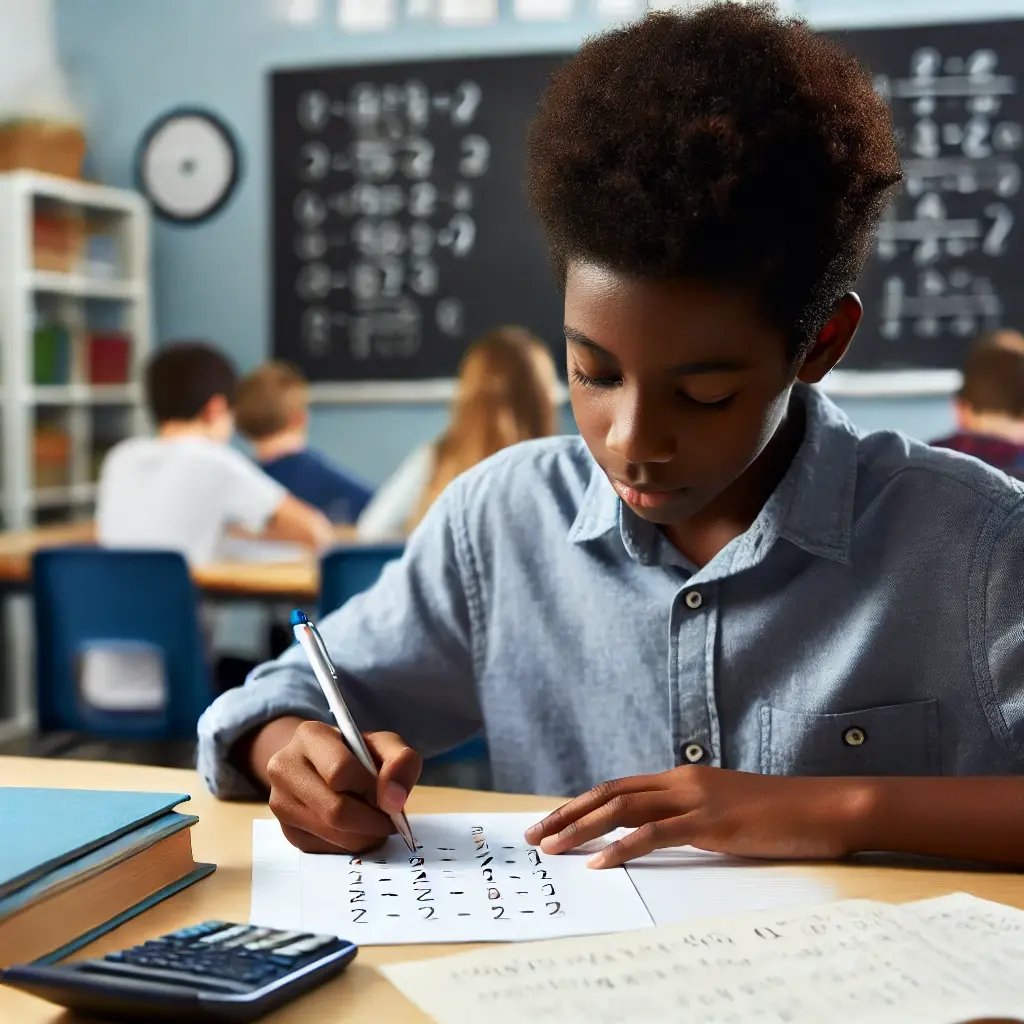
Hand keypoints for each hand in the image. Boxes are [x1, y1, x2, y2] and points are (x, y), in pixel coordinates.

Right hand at [266, 720, 421, 853]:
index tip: (385, 792)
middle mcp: (284, 768)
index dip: (371, 788)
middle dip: (372, 821)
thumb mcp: (384, 745)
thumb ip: (400, 761)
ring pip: (332, 834)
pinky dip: (351, 844)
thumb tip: (394, 801)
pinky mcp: (287, 831)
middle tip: (389, 819)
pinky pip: (326, 849)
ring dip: (365, 835)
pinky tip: (356, 829)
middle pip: (335, 810)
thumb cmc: (357, 753)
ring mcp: (280, 803)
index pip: (340, 771)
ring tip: (375, 822)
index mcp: (309, 736)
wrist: (322, 764)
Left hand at [525, 766, 871, 867]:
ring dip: (582, 829)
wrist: (824, 807)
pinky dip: (623, 847)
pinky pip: (656, 834)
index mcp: (682, 778)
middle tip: (535, 835)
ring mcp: (695, 798)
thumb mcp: (724, 811)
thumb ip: (689, 816)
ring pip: (623, 809)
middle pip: (609, 793)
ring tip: (554, 848)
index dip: (580, 804)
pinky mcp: (711, 822)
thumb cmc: (778, 815)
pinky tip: (601, 863)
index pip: (617, 787)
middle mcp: (681, 781)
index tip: (551, 822)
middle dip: (567, 814)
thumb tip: (654, 834)